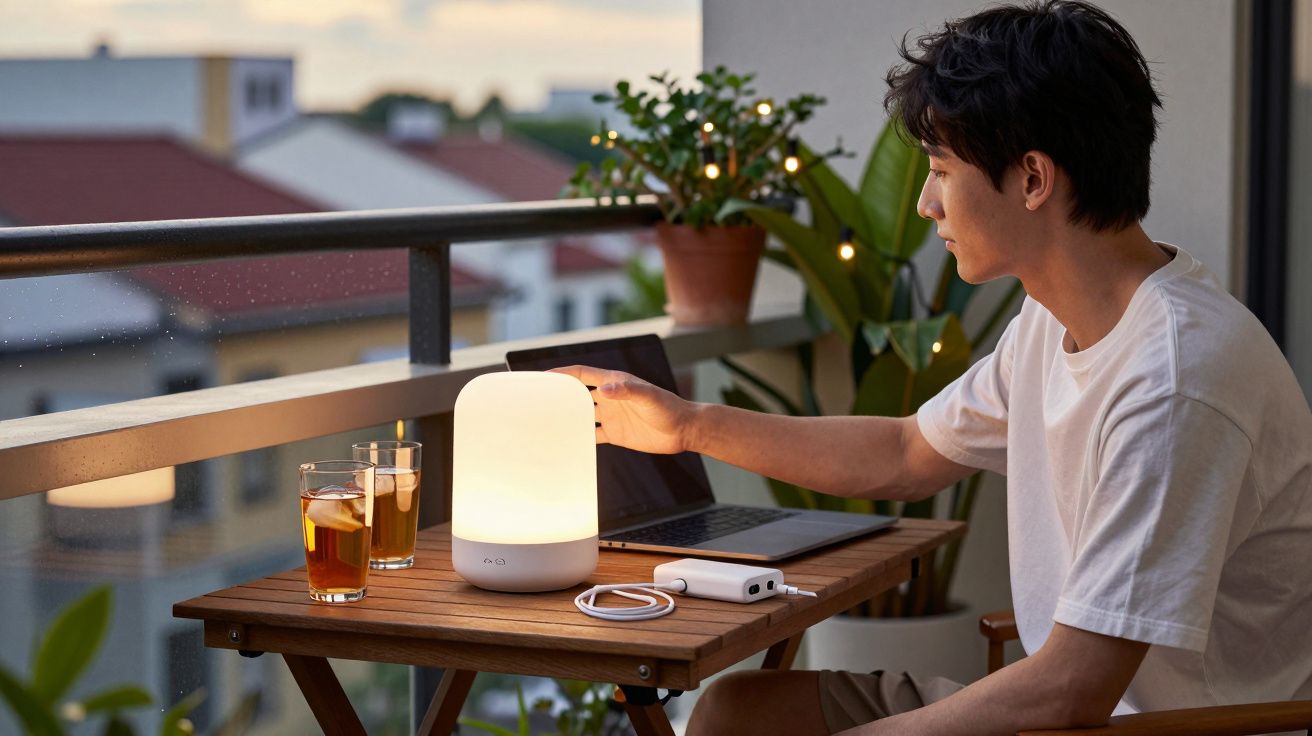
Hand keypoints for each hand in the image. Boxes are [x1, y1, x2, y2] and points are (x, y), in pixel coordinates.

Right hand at [548, 365, 692, 453]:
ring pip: (583, 414)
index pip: (583, 374)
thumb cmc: (668, 407)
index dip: (564, 374)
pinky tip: (567, 442)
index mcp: (614, 382)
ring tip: (547, 422)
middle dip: (561, 394)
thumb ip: (627, 391)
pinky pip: (592, 434)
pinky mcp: (616, 432)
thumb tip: (603, 389)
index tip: (545, 377)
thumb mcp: (648, 396)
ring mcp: (611, 415)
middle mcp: (610, 397)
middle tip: (539, 399)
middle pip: (578, 393)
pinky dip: (580, 437)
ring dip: (568, 417)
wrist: (683, 430)